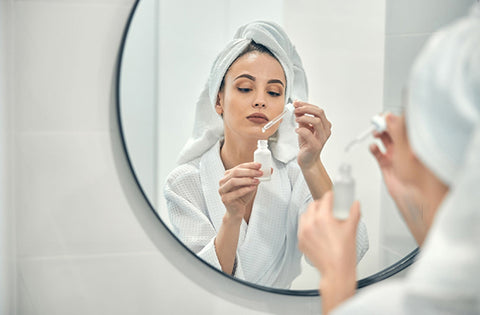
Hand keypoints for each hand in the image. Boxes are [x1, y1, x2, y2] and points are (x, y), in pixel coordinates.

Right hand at [218, 162, 261, 220]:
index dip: (249, 165)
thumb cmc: (242, 197)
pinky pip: (235, 193)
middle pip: (235, 172)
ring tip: (257, 180)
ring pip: (233, 181)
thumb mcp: (250, 185)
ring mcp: (222, 190)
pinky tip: (253, 188)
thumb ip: (256, 177)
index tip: (259, 165)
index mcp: (228, 175)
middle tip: (260, 173)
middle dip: (249, 172)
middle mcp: (223, 181)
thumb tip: (269, 170)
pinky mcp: (225, 199)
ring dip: (247, 180)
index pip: (239, 167)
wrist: (236, 211)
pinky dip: (245, 189)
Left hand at [294, 100, 330, 169]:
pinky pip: (309, 134)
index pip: (318, 110)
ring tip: (296, 119)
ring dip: (304, 117)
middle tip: (296, 109)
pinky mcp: (316, 145)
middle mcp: (326, 130)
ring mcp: (322, 138)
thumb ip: (302, 117)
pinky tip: (296, 130)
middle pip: (320, 113)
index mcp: (324, 125)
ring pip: (317, 121)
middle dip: (306, 108)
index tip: (296, 103)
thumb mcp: (304, 127)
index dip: (307, 104)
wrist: (308, 160)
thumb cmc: (307, 144)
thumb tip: (297, 106)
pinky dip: (301, 130)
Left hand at [298, 191, 359, 275]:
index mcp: (323, 218)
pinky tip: (317, 230)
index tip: (335, 197)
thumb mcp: (351, 230)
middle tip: (330, 208)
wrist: (336, 272)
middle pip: (313, 205)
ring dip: (312, 214)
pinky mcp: (301, 242)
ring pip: (305, 215)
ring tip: (322, 218)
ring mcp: (303, 233)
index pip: (325, 199)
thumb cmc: (343, 255)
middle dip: (321, 204)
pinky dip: (308, 226)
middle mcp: (310, 224)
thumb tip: (354, 205)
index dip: (332, 196)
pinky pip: (302, 228)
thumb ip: (353, 213)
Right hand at [370, 114, 426, 244]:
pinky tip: (373, 147)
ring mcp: (396, 154)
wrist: (413, 195)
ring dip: (377, 135)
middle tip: (376, 123)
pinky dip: (373, 148)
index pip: (402, 122)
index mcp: (414, 140)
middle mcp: (405, 146)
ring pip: (384, 139)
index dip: (392, 118)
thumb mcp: (406, 148)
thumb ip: (397, 131)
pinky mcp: (387, 163)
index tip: (384, 115)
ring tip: (374, 134)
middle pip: (391, 129)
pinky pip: (377, 153)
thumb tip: (390, 116)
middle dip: (383, 125)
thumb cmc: (419, 175)